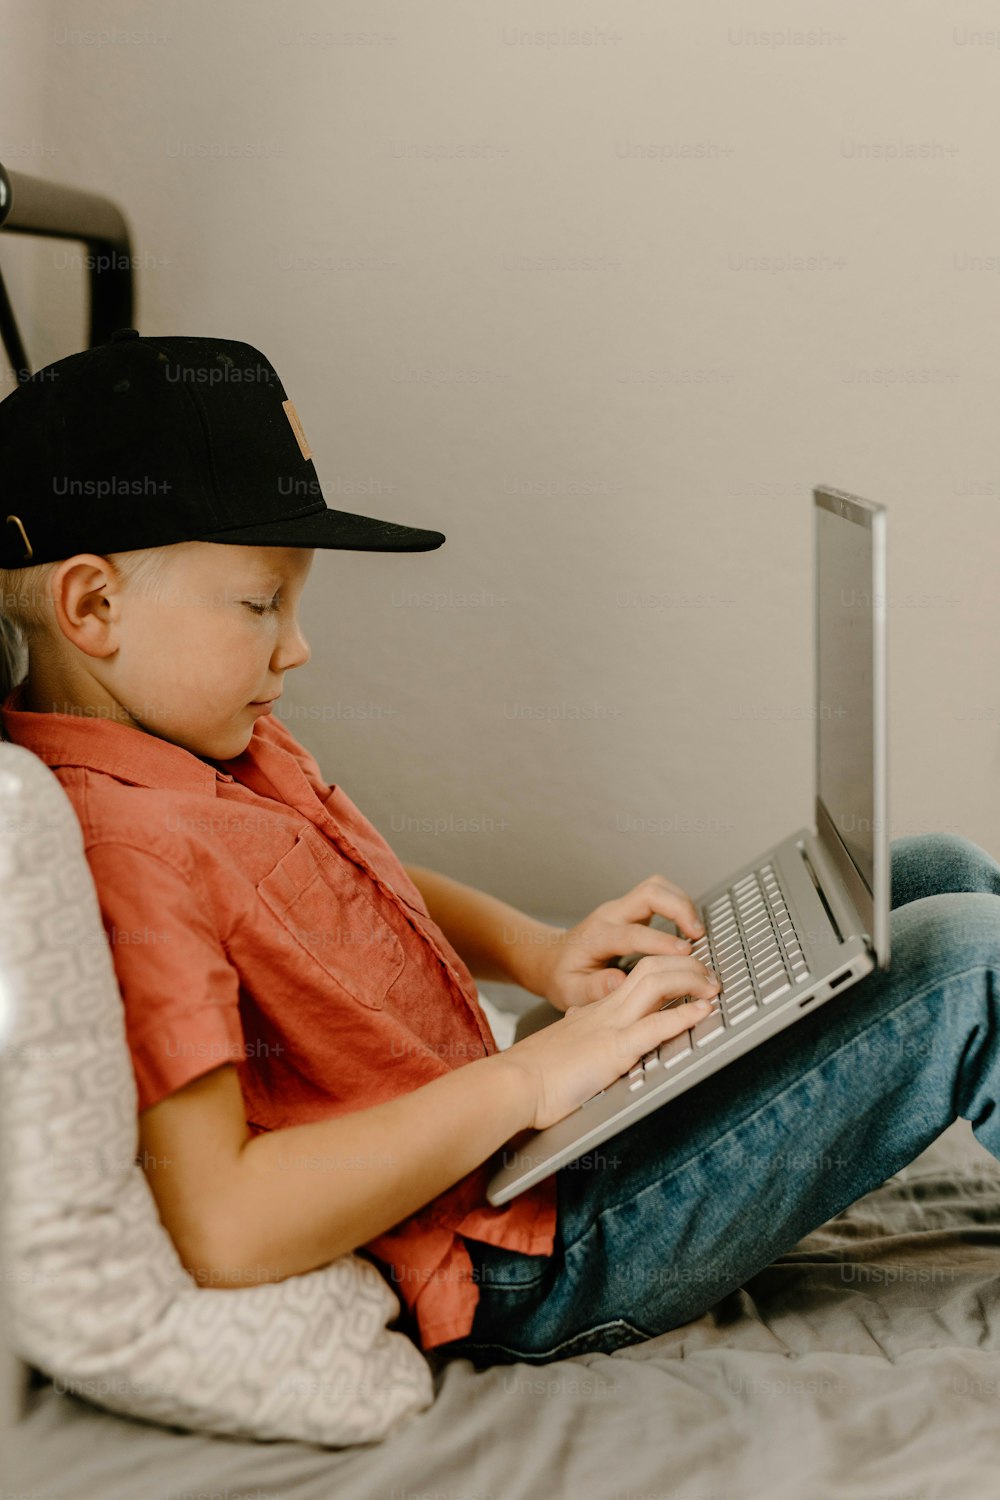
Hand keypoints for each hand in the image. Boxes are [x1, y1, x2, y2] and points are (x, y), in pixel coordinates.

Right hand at [503, 954, 721, 1130]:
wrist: (514, 1083)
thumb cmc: (536, 1073)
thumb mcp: (564, 1043)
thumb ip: (578, 1031)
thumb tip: (582, 1027)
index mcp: (597, 1010)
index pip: (639, 975)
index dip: (670, 969)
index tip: (691, 975)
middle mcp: (606, 1010)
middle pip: (652, 968)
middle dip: (688, 966)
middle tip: (712, 977)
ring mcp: (610, 1026)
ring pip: (657, 983)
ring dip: (692, 981)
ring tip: (714, 987)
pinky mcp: (613, 1050)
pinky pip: (654, 1025)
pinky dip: (684, 1015)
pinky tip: (703, 1012)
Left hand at [536, 873, 706, 1012]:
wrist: (554, 959)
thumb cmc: (565, 977)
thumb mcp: (571, 991)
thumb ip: (594, 988)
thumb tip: (621, 982)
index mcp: (597, 937)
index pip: (631, 932)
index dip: (660, 941)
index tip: (684, 952)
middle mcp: (611, 915)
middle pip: (648, 893)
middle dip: (678, 909)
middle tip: (698, 934)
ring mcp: (622, 908)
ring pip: (657, 887)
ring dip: (682, 903)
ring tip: (698, 930)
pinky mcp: (632, 909)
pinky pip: (660, 894)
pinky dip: (679, 905)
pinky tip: (690, 926)